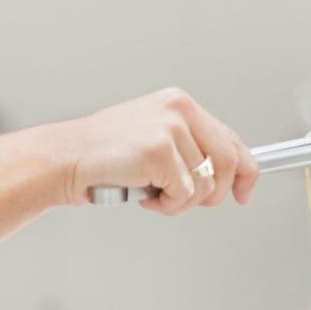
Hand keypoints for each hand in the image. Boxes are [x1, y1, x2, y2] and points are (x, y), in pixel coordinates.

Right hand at [53, 87, 257, 213]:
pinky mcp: (160, 151)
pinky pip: (184, 194)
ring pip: (207, 184)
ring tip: (153, 193)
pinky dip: (165, 205)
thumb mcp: (154, 138)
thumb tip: (222, 175)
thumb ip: (188, 148)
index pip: (231, 139)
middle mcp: (179, 110)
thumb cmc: (103, 154)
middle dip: (213, 194)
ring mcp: (170, 129)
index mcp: (180, 103)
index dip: (245, 172)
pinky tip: (142, 194)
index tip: (245, 192)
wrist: (65, 157)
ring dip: (180, 202)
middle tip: (184, 200)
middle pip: (229, 163)